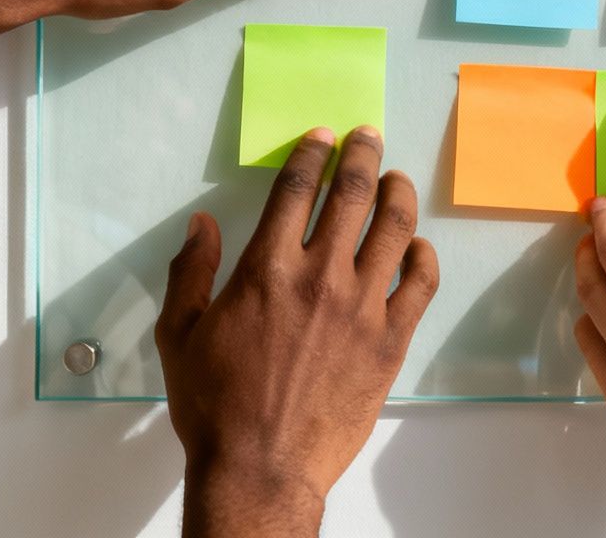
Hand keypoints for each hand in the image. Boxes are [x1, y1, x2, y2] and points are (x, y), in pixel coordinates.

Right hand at [156, 127, 437, 537]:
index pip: (297, 188)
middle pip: (352, 193)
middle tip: (368, 137)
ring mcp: (363, 306)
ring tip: (397, 179)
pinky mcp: (392, 339)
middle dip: (363, 154)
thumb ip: (189, 273)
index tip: (323, 136)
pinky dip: (424, 255)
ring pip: (395, 226)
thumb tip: (199, 225)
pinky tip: (418, 246)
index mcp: (266, 269)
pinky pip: (422, 282)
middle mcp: (320, 276)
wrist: (262, 468)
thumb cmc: (216, 407)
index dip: (312, 153)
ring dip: (398, 191)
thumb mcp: (181, 336)